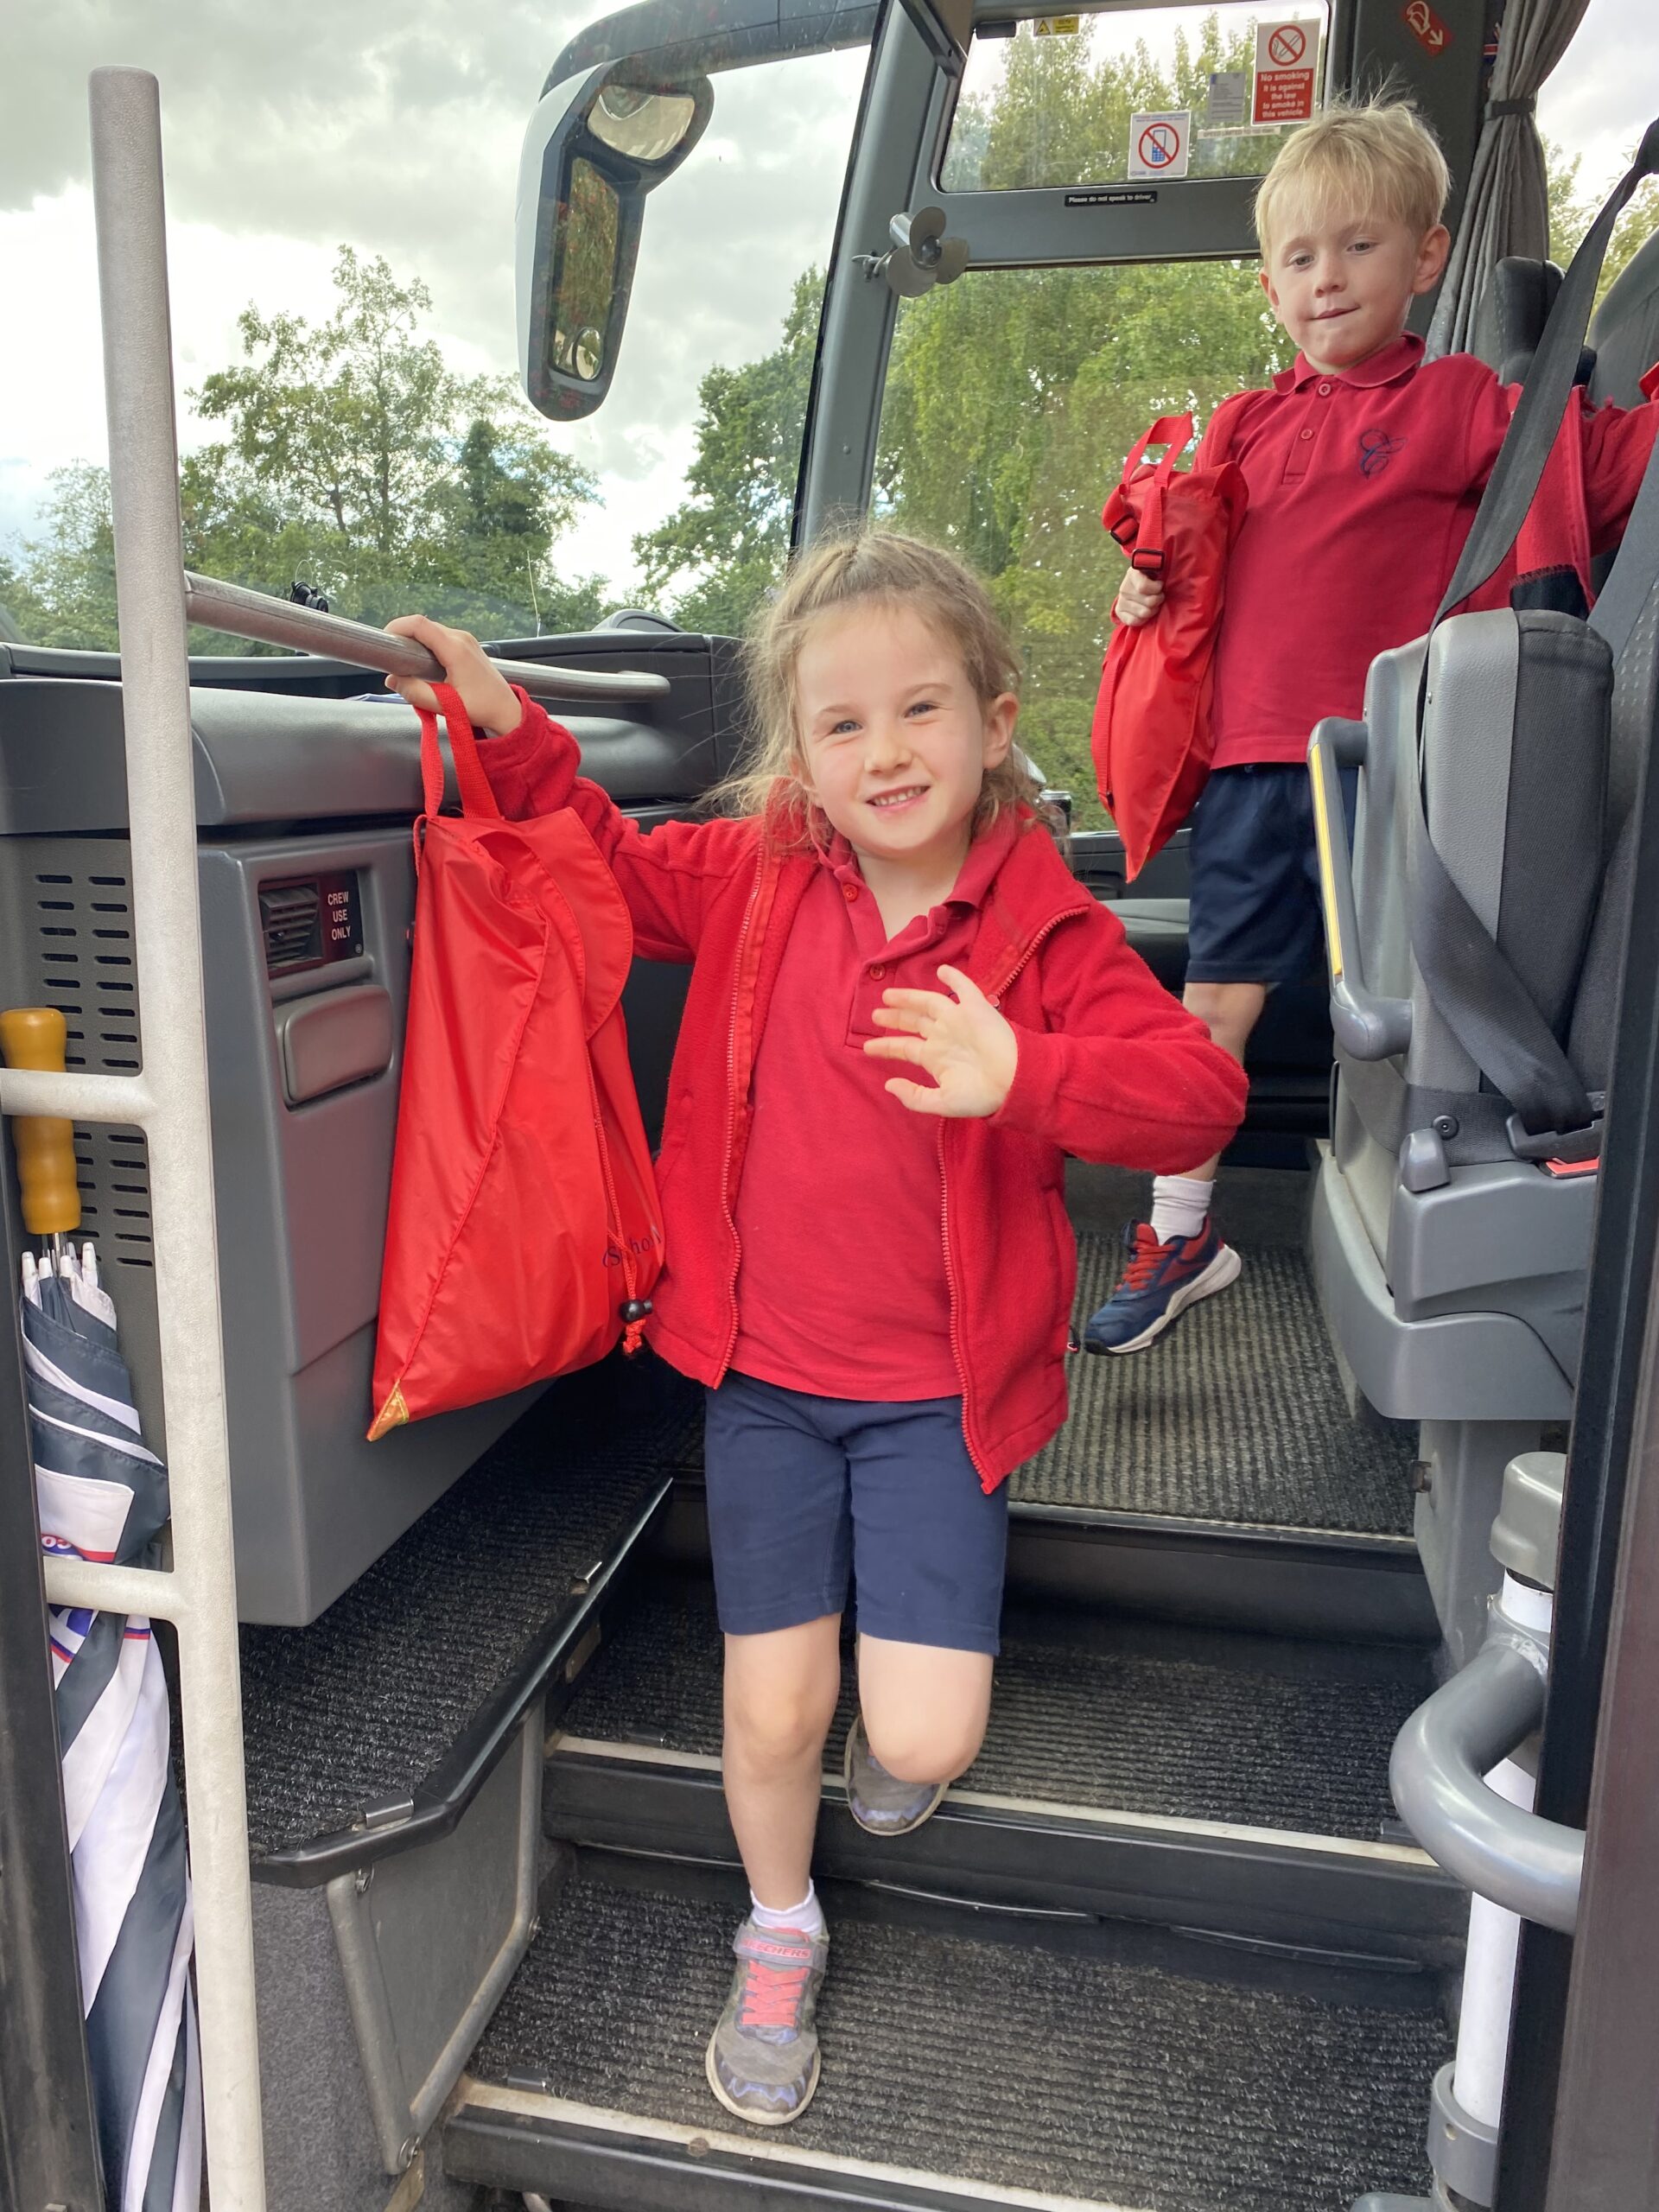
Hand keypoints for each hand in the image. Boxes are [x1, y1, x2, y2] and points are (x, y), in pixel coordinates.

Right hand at [383, 615, 522, 734]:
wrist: (506, 710)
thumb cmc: (481, 708)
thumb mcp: (444, 705)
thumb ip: (414, 692)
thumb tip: (392, 679)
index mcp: (455, 648)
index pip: (418, 624)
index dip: (397, 627)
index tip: (385, 641)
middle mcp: (461, 638)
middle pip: (423, 625)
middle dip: (403, 637)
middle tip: (393, 658)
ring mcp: (466, 639)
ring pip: (431, 630)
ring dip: (415, 642)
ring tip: (407, 663)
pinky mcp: (467, 644)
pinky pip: (440, 637)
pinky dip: (427, 646)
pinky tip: (425, 664)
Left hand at [864, 965, 1018, 1117]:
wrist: (1014, 1082)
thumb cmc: (981, 1095)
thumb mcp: (942, 1103)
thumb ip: (914, 1097)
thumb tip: (888, 1085)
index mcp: (935, 1057)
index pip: (904, 1047)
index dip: (885, 1046)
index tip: (867, 1047)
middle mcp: (943, 1036)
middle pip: (913, 1021)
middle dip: (894, 1017)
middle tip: (875, 1014)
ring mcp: (958, 1020)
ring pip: (929, 1002)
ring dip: (909, 997)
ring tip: (888, 995)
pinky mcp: (976, 1008)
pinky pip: (964, 988)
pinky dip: (954, 978)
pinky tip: (942, 970)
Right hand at [1113, 566, 1165, 626]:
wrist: (1138, 587)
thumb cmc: (1153, 578)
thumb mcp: (1156, 569)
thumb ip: (1159, 567)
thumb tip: (1165, 566)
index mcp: (1133, 573)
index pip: (1143, 587)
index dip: (1157, 588)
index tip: (1160, 585)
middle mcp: (1124, 587)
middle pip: (1149, 602)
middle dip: (1158, 600)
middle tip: (1159, 596)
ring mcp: (1121, 600)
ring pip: (1144, 613)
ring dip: (1153, 610)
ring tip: (1154, 605)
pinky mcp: (1119, 611)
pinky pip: (1134, 621)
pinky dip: (1143, 619)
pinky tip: (1146, 613)